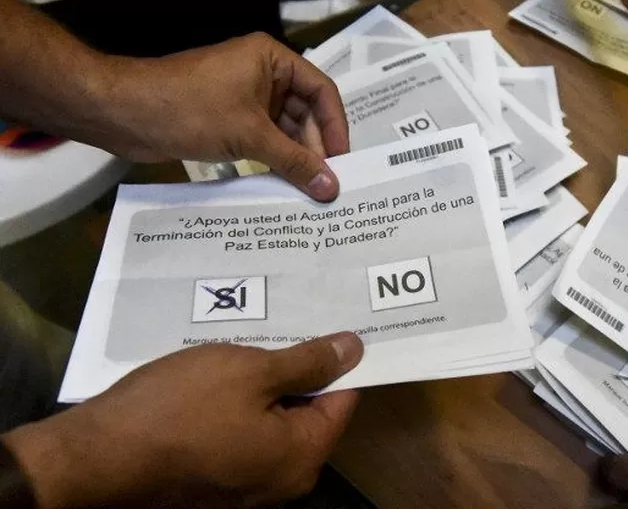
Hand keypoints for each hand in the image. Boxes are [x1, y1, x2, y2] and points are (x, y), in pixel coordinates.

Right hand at [2, 332, 363, 508]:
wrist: (96, 457)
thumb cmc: (179, 409)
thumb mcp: (249, 372)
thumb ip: (308, 363)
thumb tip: (355, 349)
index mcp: (301, 457)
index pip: (343, 400)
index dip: (339, 361)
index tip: (334, 322)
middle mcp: (283, 479)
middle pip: (308, 411)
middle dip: (300, 367)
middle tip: (293, 318)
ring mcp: (247, 484)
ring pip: (272, 419)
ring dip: (265, 381)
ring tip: (257, 333)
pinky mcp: (215, 478)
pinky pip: (243, 432)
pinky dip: (241, 402)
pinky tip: (226, 367)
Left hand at [101, 32, 347, 200]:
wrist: (124, 114)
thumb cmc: (190, 109)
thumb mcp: (249, 136)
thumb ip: (295, 162)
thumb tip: (332, 188)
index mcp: (271, 60)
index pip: (321, 91)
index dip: (335, 126)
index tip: (343, 162)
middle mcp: (263, 74)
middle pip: (305, 113)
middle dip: (315, 148)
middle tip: (327, 185)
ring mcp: (245, 98)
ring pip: (284, 130)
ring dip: (295, 158)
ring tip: (310, 192)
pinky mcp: (229, 120)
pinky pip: (264, 141)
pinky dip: (275, 161)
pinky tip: (285, 186)